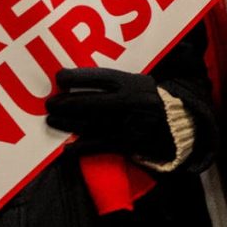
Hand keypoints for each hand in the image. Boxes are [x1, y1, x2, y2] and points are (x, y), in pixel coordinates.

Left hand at [45, 68, 175, 162]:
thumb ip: (113, 82)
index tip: (58, 77)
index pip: (101, 78)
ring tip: (52, 120)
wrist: (176, 123)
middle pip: (94, 102)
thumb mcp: (136, 82)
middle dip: (68, 103)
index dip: (78, 77)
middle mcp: (131, 102)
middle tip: (49, 103)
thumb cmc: (147, 97)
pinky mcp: (129, 144)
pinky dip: (82, 147)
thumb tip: (77, 80)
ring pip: (94, 124)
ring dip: (69, 123)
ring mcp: (130, 124)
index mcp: (132, 82)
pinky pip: (101, 146)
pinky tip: (67, 148)